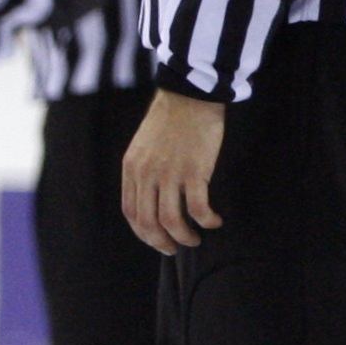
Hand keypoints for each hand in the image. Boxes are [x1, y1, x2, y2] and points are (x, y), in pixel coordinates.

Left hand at [119, 89, 225, 254]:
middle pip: (147, 222)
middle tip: (175, 248)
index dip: (143, 233)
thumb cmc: (171, 121)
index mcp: (132, 169)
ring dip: (184, 236)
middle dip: (161, 242)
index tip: (157, 240)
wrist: (190, 96)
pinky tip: (214, 221)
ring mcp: (169, 173)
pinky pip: (198, 208)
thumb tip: (150, 197)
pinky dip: (206, 220)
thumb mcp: (143, 147)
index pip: (131, 212)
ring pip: (171, 220)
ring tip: (195, 239)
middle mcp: (146, 174)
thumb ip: (142, 171)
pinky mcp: (194, 170)